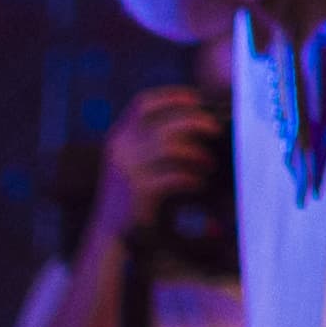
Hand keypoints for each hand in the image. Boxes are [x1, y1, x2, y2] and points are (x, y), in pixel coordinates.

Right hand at [93, 84, 224, 251]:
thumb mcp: (136, 161)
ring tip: (209, 162)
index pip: (143, 103)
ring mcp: (128, 169)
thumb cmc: (133, 193)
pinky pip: (174, 177)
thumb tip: (196, 122)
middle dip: (195, 121)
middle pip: (164, 122)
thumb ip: (156, 142)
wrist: (110, 230)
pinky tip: (199, 182)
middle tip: (214, 128)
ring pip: (171, 147)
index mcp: (119, 136)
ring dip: (197, 153)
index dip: (172, 96)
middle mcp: (121, 148)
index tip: (197, 98)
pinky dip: (192, 177)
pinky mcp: (139, 191)